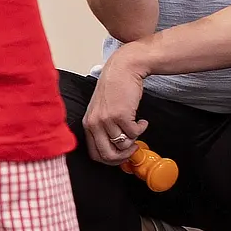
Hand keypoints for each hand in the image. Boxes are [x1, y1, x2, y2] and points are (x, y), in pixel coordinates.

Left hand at [84, 49, 148, 165]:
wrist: (122, 70)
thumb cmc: (113, 90)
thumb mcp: (101, 111)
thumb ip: (103, 129)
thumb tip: (115, 150)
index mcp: (88, 124)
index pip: (94, 154)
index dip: (111, 160)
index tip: (121, 156)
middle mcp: (94, 123)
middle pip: (107, 155)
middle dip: (123, 157)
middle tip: (133, 148)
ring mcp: (106, 120)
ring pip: (123, 145)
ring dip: (135, 139)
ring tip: (137, 127)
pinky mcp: (120, 115)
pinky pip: (134, 133)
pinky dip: (142, 129)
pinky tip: (142, 120)